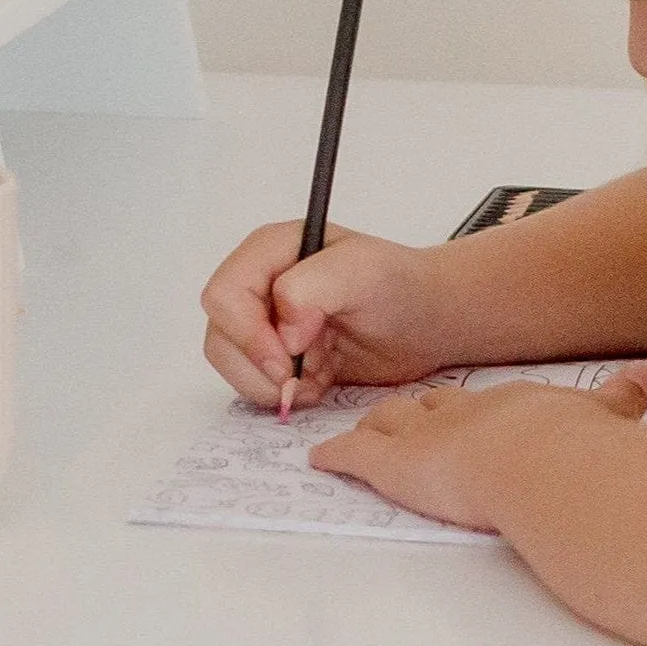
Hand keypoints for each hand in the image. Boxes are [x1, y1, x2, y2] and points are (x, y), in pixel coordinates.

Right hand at [201, 221, 453, 409]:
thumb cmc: (400, 285)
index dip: (248, 334)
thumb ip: (311, 288)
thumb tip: (283, 331)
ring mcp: (264, 322)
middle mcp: (259, 284)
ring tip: (316, 375)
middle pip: (221, 336)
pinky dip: (285, 394)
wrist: (425, 320)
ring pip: (232, 365)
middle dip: (260, 367)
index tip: (287, 359)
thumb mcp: (362, 271)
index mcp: (269, 251)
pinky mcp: (276, 355)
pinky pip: (255, 384)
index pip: (224, 295)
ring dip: (272, 384)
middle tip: (302, 376)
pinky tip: (319, 381)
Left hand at [312, 366, 646, 531]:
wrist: (546, 461)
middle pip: (425, 407)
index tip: (457, 410)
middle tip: (398, 417)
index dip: (462, 408)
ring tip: (356, 432)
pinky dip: (335, 458)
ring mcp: (424, 437)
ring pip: (387, 425)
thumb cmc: (575, 448)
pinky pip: (354, 456)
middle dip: (411, 414)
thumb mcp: (605, 414)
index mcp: (508, 405)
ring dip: (371, 430)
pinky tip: (320, 460)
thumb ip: (622, 398)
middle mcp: (461, 414)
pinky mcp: (395, 465)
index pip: (478, 404)